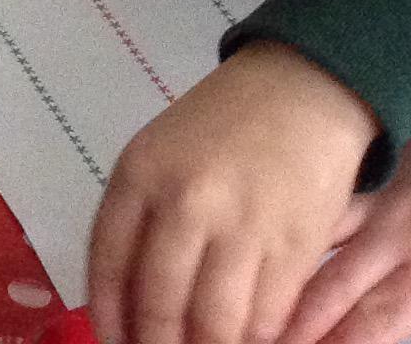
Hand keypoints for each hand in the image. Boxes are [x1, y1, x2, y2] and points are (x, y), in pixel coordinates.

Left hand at [89, 42, 378, 343]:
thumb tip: (124, 294)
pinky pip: (266, 315)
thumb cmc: (221, 126)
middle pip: (160, 302)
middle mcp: (185, 203)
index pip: (108, 262)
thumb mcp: (157, 153)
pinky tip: (243, 341)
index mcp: (139, 175)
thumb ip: (138, 215)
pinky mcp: (295, 247)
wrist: (302, 92)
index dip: (108, 315)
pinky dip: (253, 339)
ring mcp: (243, 228)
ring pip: (216, 322)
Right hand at [278, 139, 410, 343]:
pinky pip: (313, 202)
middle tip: (265, 340)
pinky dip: (284, 223)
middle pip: (334, 285)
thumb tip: (392, 331)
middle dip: (297, 322)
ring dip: (279, 272)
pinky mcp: (353, 174)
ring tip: (252, 297)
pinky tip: (258, 239)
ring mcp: (369, 198)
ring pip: (310, 237)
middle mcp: (396, 233)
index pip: (377, 319)